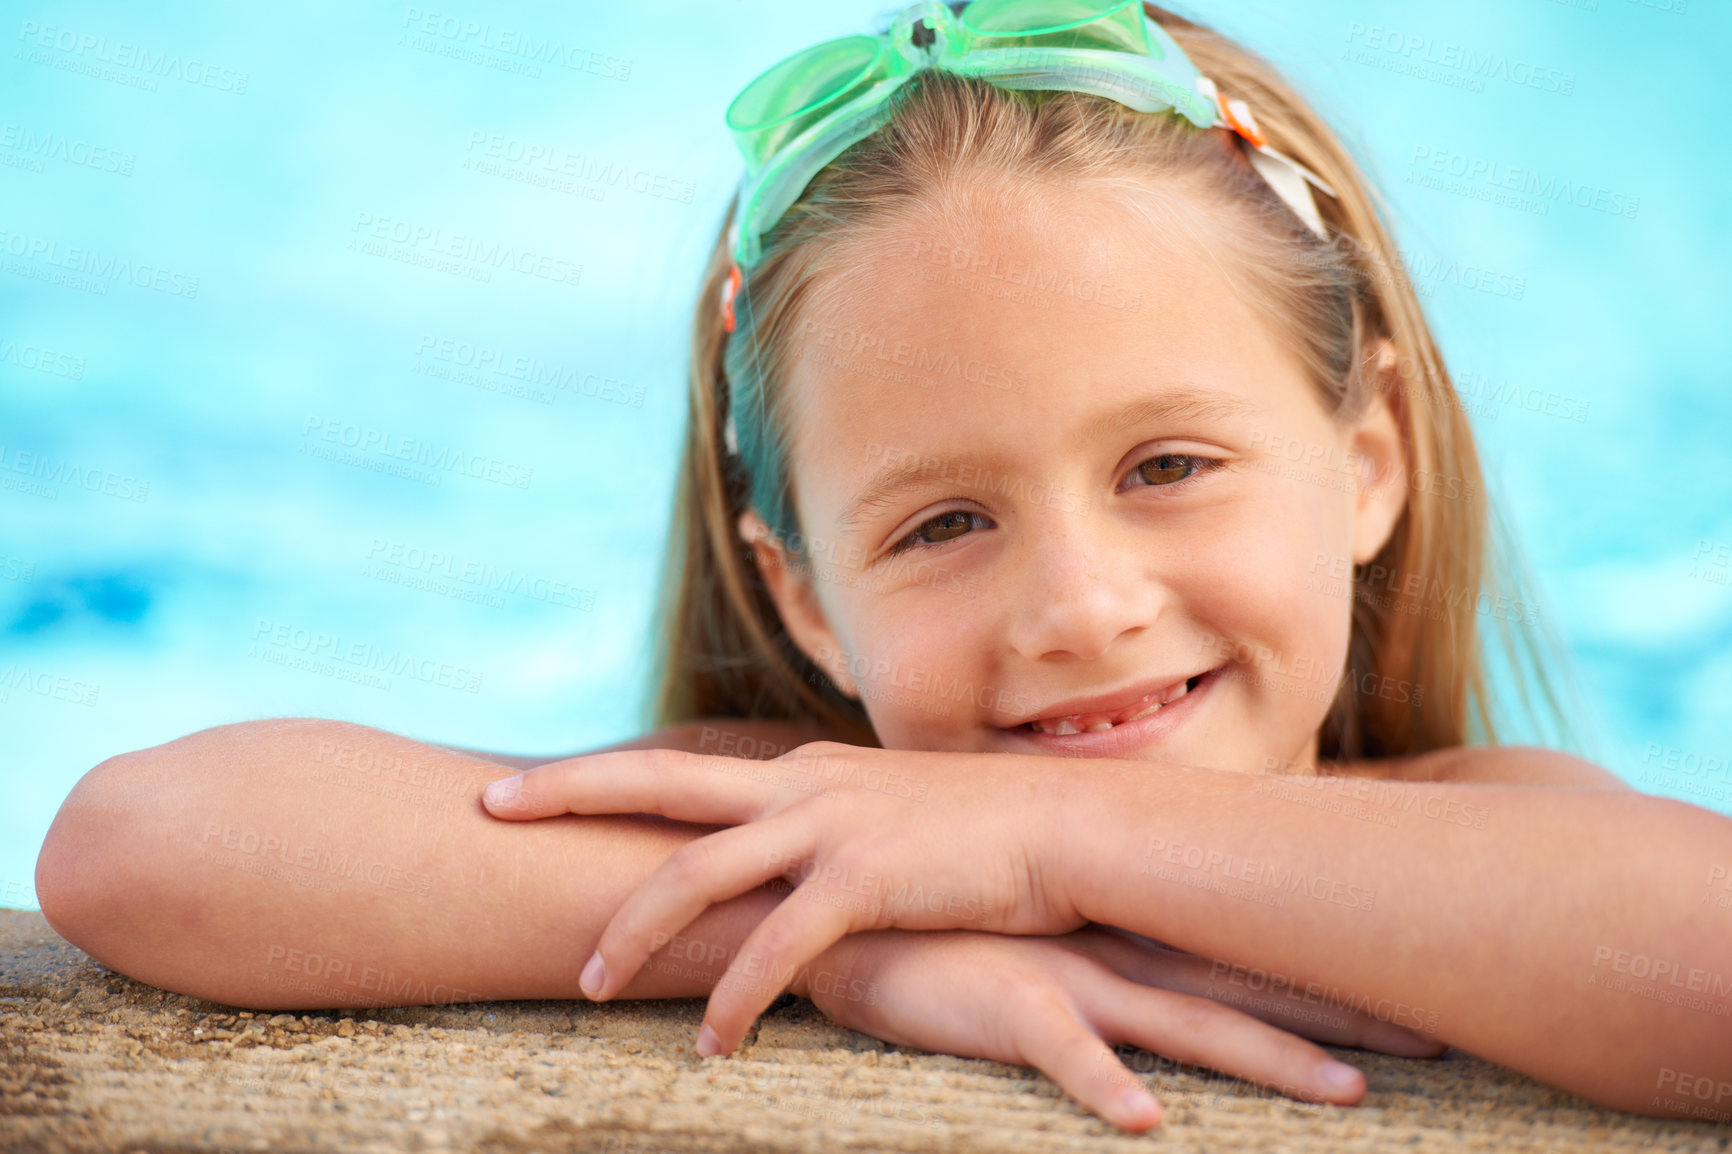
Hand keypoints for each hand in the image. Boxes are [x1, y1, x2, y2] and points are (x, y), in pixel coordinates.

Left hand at [482, 742, 1092, 1051]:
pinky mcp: (864, 882)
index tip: (534, 783)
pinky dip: (735, 997)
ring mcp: (828, 827)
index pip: (682, 768)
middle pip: (657, 782)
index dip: (603, 774)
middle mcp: (800, 785)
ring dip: (633, 928)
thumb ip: (831, 828)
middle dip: (568, 791)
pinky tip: (712, 1042)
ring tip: (587, 982)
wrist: (1069, 830)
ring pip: (697, 872)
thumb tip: (793, 854)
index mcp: (800, 771)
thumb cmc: (982, 835)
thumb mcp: (888, 815)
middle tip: (488, 806)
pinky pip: (776, 948)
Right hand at [790, 926, 1443, 1131]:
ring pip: (1186, 1021)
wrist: (841, 893)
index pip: (1247, 950)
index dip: (1332, 970)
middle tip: (1445, 1036)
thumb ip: (1084, 939)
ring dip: (1268, 1055)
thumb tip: (1139, 957)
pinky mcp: (1003, 1003)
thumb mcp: (1025, 927)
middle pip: (1248, 985)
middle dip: (1344, 1011)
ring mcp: (1066, 975)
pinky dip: (1101, 1082)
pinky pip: (1059, 1049)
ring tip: (1348, 1095)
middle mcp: (1114, 950)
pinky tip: (1144, 1122)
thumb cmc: (936, 918)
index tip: (1419, 983)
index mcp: (1124, 931)